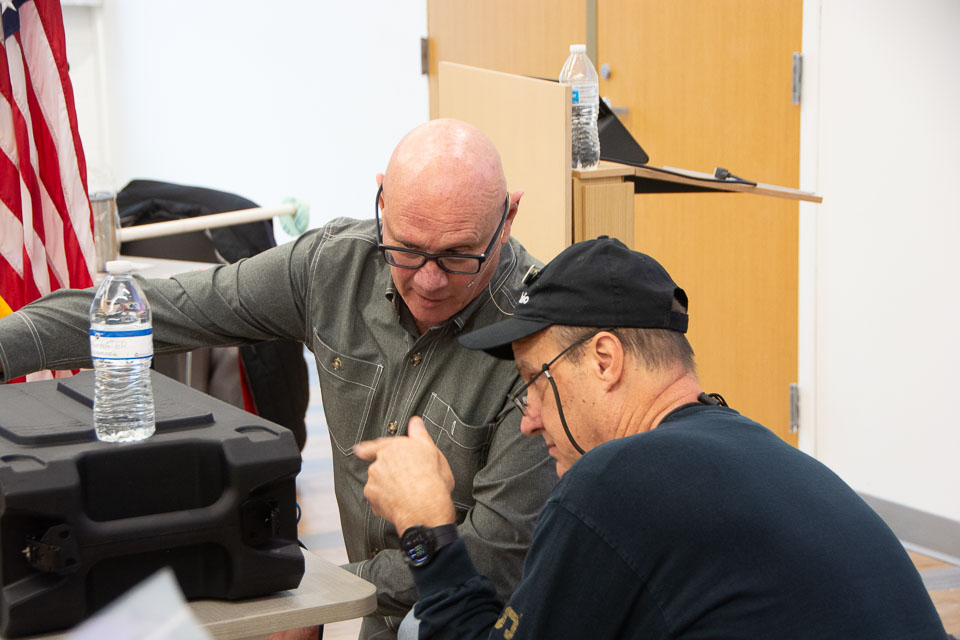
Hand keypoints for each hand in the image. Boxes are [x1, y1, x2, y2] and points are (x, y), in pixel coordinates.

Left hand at [354, 416, 455, 533]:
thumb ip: (419, 434)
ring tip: (405, 493)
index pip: (377, 445)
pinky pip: (377, 498)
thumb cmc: (431, 479)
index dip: (368, 447)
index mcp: (393, 448)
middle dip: (388, 472)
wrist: (424, 506)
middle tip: (405, 480)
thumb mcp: (431, 450)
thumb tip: (415, 422)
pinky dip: (385, 501)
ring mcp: (374, 480)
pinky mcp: (372, 497)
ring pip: (378, 483)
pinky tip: (399, 503)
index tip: (359, 450)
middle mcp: (379, 462)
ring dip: (386, 487)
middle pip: (380, 465)